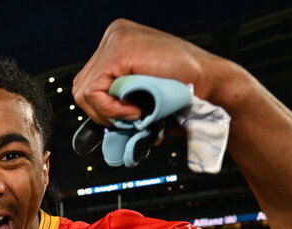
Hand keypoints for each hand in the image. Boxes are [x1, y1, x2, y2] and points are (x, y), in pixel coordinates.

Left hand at [72, 19, 236, 126]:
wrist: (210, 85)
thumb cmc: (179, 93)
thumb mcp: (138, 92)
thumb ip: (114, 98)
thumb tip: (89, 129)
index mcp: (116, 43)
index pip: (87, 83)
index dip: (101, 108)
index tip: (127, 116)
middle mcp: (113, 36)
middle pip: (81, 87)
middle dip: (101, 112)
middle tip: (130, 118)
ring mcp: (116, 38)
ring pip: (85, 91)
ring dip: (108, 112)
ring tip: (135, 113)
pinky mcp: (120, 49)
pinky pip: (95, 91)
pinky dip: (111, 109)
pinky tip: (135, 110)